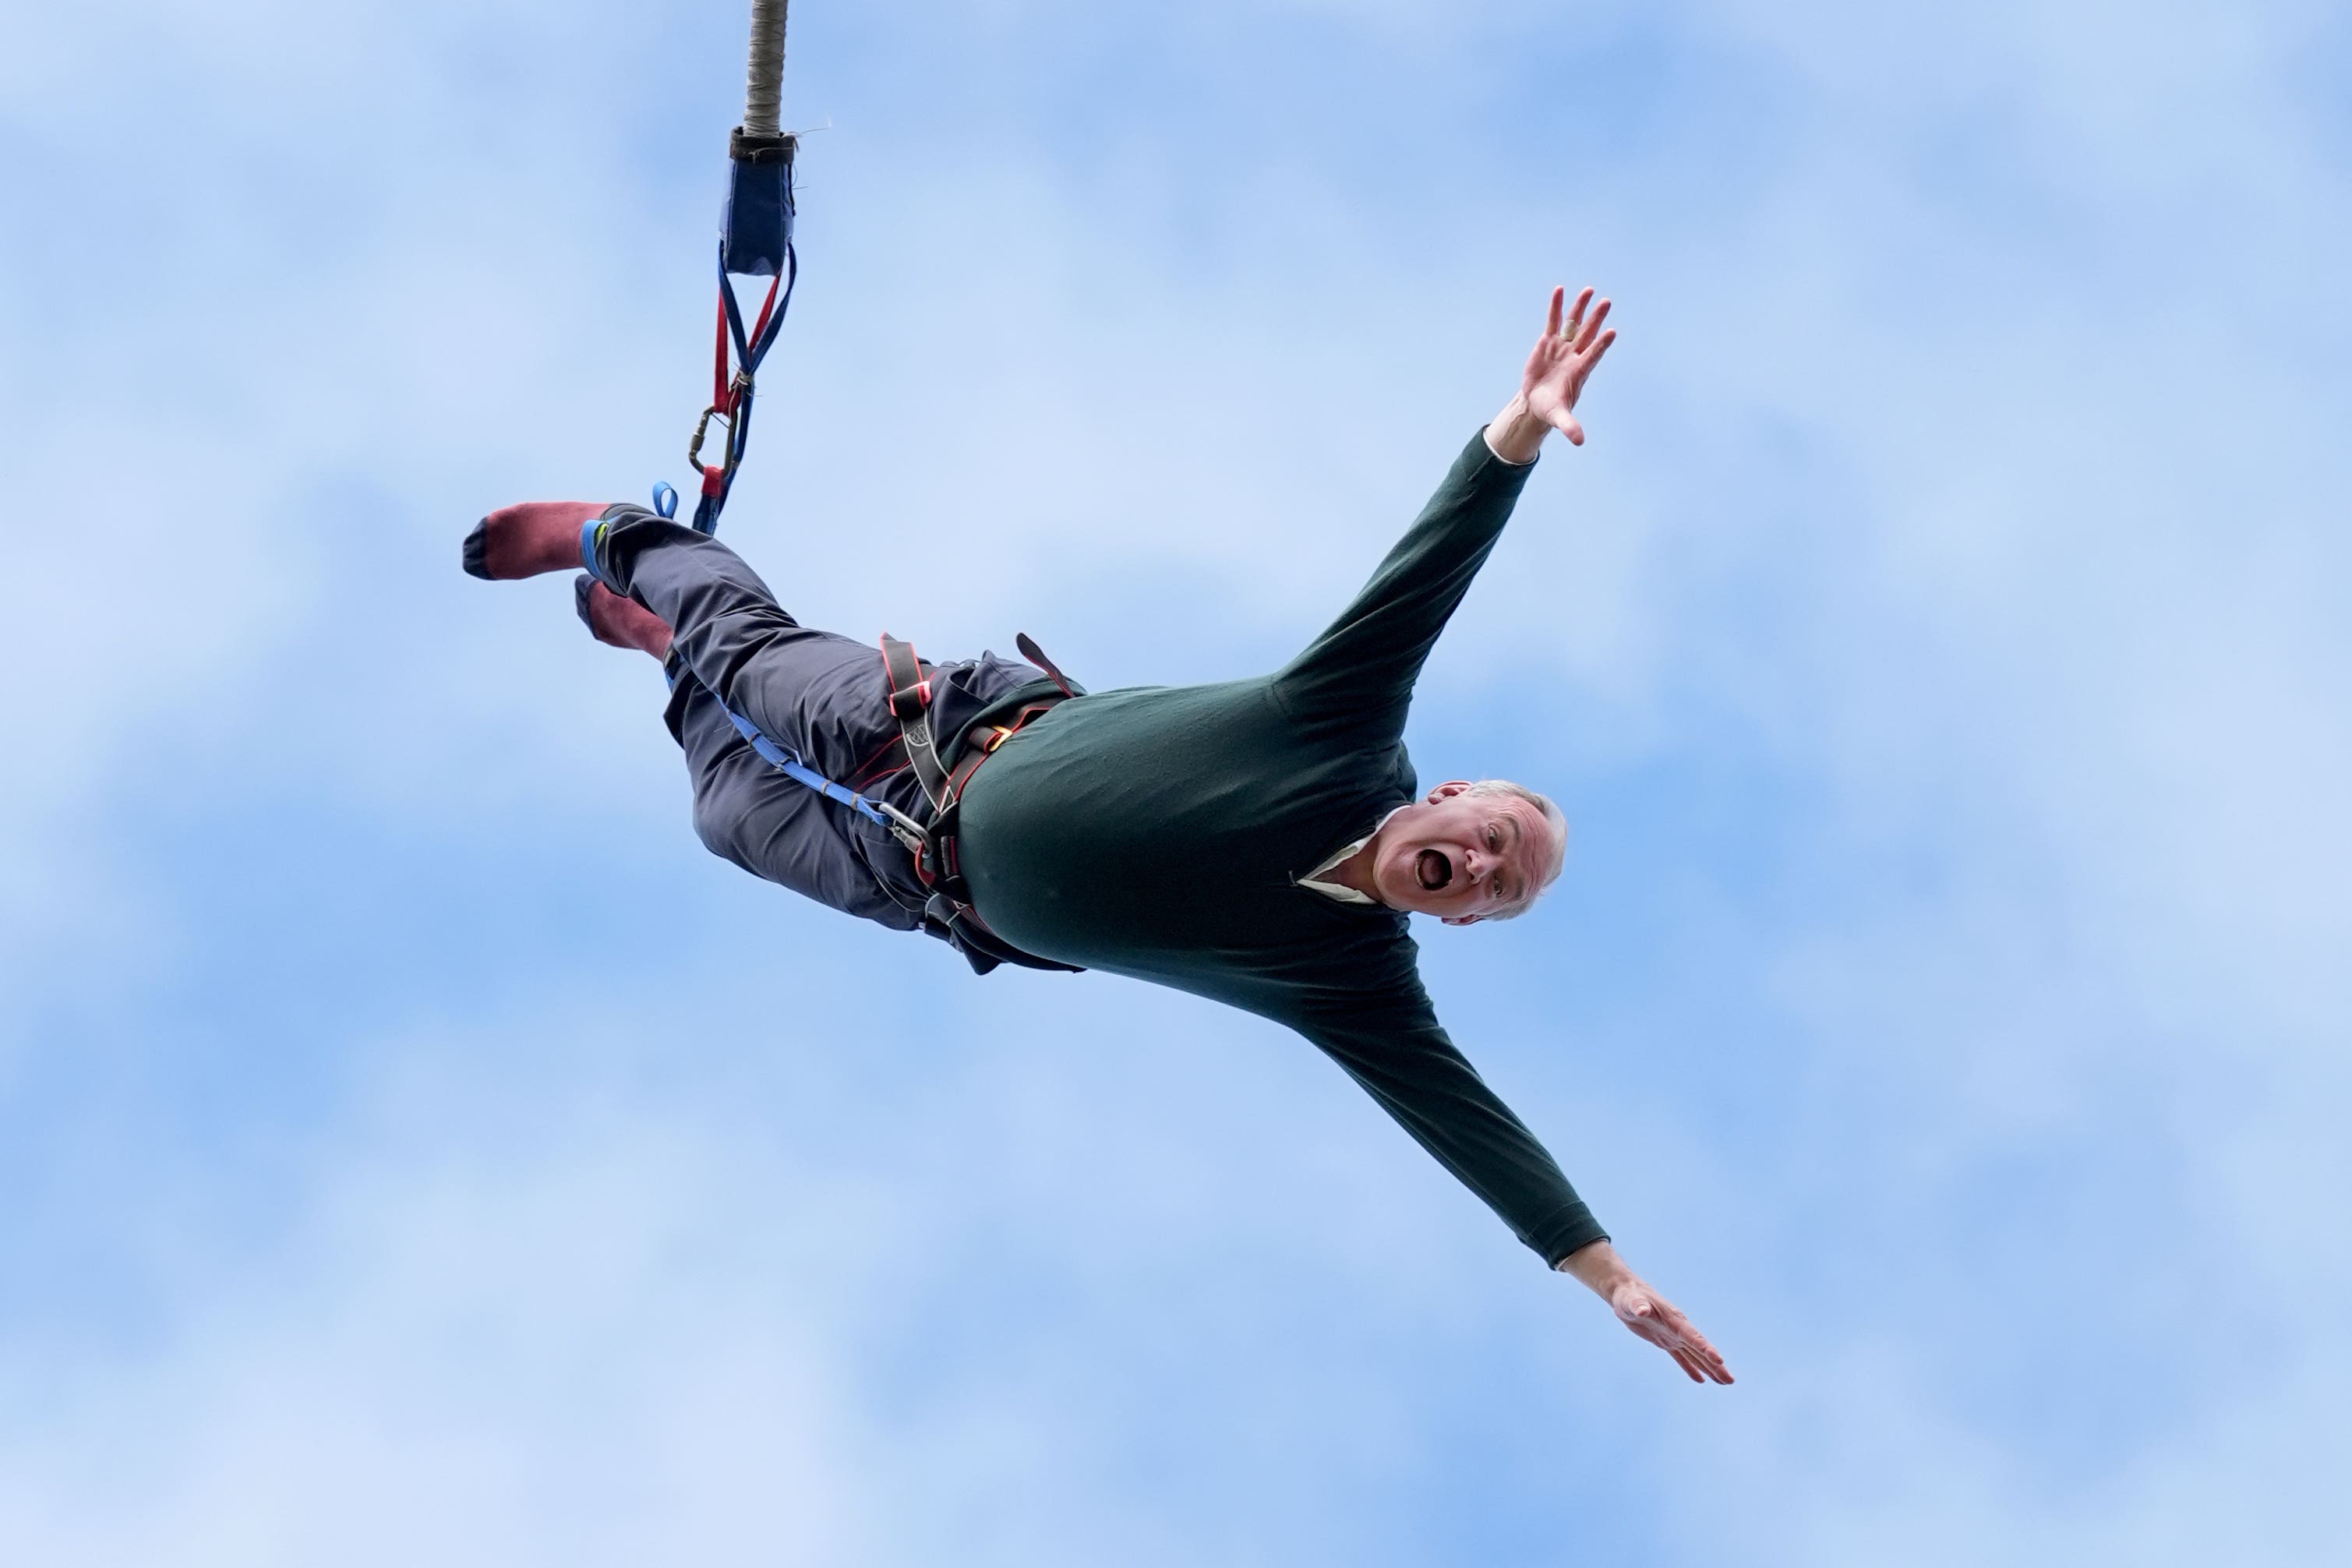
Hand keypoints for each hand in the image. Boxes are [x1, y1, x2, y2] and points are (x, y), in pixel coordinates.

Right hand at [1488, 285, 1617, 460]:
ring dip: (1580, 308)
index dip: (1601, 345)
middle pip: (1587, 334)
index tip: (1611, 332)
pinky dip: (1557, 306)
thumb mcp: (1559, 418)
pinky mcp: (1548, 342)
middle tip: (1607, 302)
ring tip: (1589, 290)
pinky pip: (1554, 321)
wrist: (1537, 402)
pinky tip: (1560, 290)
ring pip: (1573, 324)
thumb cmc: (1551, 409)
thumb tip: (1580, 442)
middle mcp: (1574, 355)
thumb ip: (1570, 426)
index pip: (1593, 355)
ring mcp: (1562, 346)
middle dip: (1596, 319)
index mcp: (1579, 372)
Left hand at [1558, 1239, 1733, 1385]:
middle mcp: (1678, 1328)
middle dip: (1715, 1365)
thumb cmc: (1629, 1296)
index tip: (1719, 1360)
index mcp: (1674, 1319)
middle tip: (1730, 1380)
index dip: (1706, 1349)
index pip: (1693, 1336)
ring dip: (1710, 1368)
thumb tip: (1642, 1310)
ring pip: (1695, 1355)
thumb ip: (1638, 1305)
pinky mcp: (1664, 1341)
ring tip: (1725, 1382)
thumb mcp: (1631, 1301)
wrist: (1626, 1293)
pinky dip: (1690, 1368)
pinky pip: (1680, 1357)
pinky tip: (1701, 1380)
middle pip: (1700, 1349)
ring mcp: (1673, 1335)